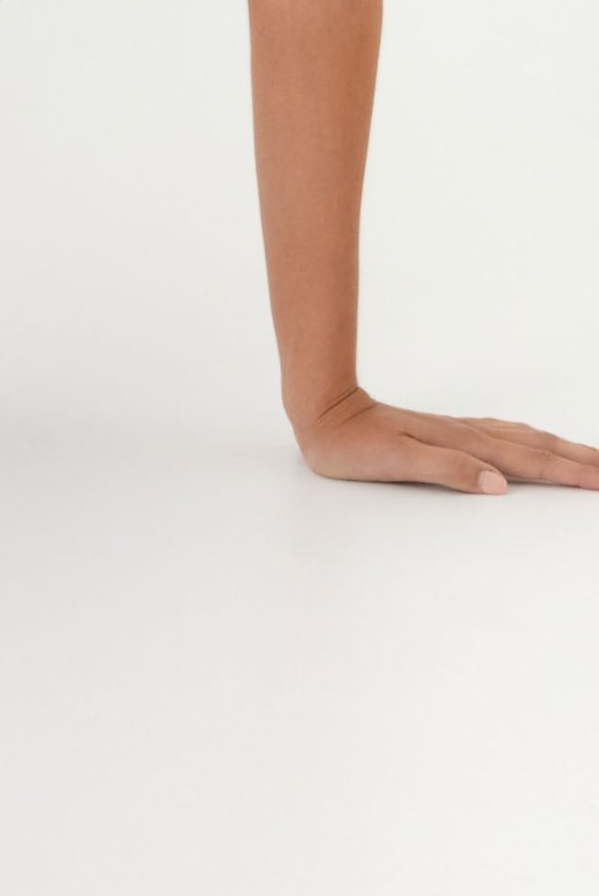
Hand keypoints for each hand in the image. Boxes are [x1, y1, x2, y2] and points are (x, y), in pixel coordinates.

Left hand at [293, 384, 598, 492]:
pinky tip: (531, 441)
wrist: (324, 412)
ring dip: (559, 448)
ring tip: (588, 458)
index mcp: (462, 444)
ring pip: (523, 439)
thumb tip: (498, 483)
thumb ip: (448, 469)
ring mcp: (458, 431)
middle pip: (535, 447)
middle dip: (577, 460)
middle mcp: (467, 434)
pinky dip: (530, 440)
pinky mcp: (446, 432)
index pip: (527, 461)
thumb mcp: (397, 462)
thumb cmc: (354, 444)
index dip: (567, 472)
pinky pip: (503, 435)